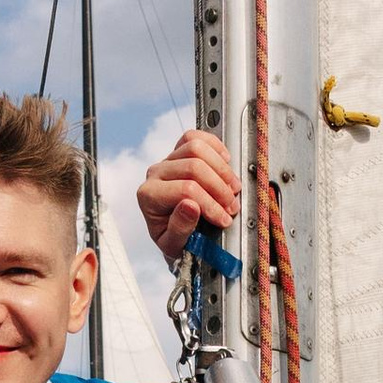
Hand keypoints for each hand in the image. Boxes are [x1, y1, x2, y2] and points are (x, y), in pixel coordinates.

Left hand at [137, 128, 237, 267]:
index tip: (224, 219)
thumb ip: (180, 229)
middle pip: (193, 167)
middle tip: (232, 206)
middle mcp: (156, 174)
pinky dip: (213, 145)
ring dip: (221, 168)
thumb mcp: (174, 246)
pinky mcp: (178, 152)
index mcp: (149, 196)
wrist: (174, 233)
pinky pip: (194, 136)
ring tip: (232, 188)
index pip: (185, 190)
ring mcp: (167, 160)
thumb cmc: (174, 239)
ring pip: (196, 148)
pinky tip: (225, 161)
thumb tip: (191, 206)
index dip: (210, 204)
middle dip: (219, 188)